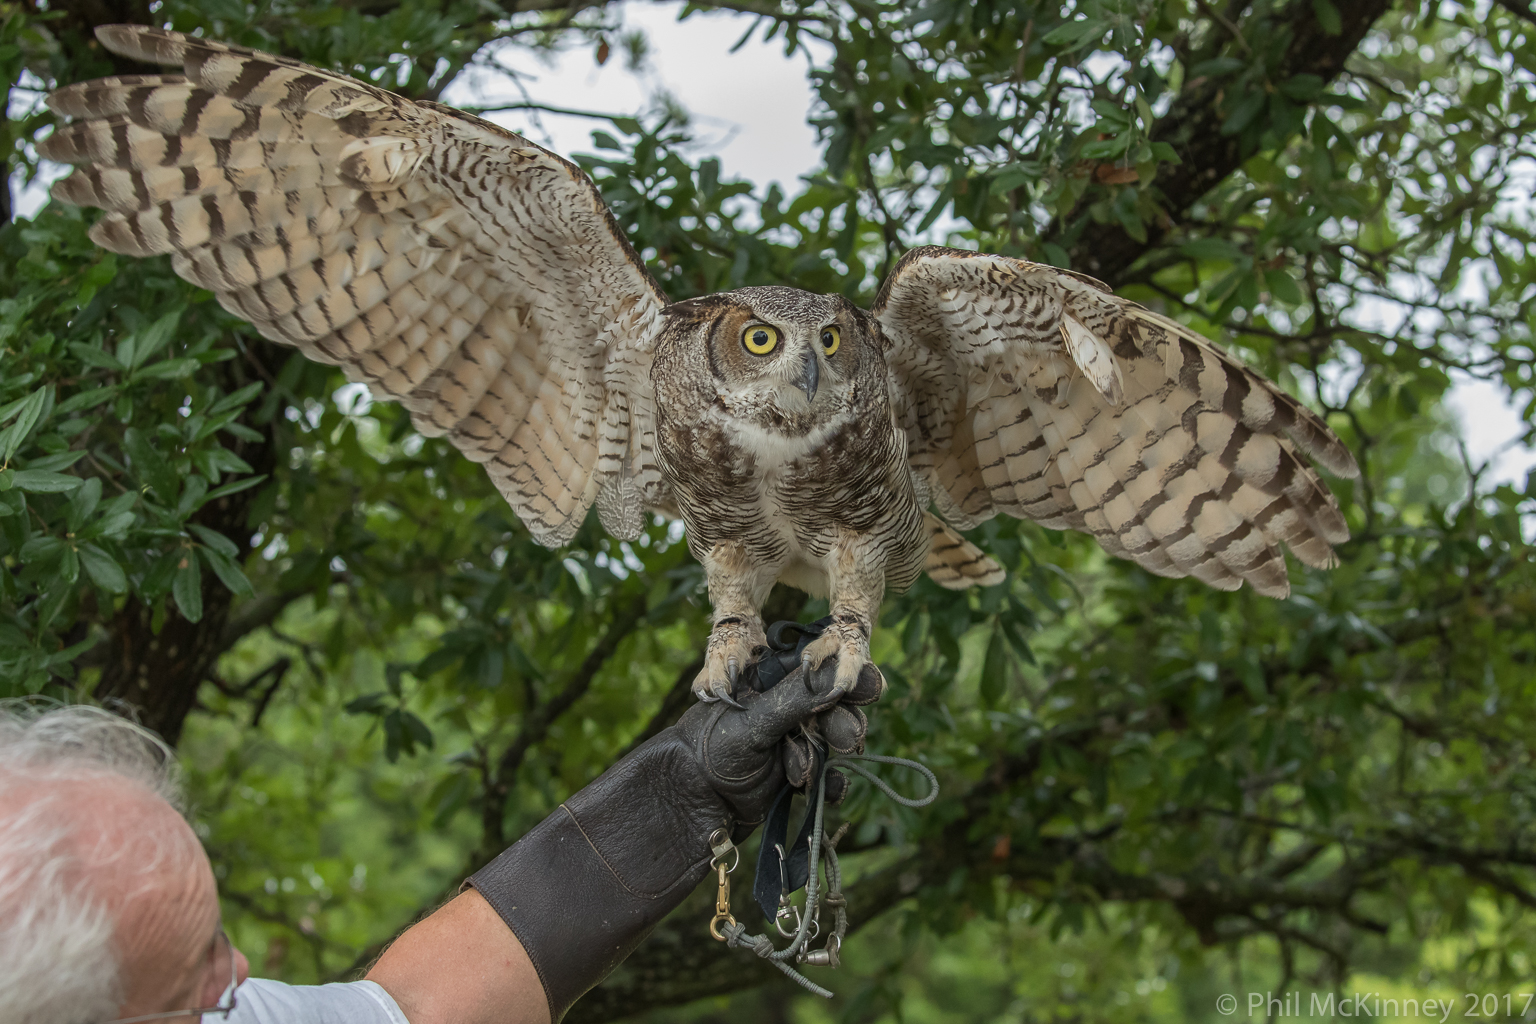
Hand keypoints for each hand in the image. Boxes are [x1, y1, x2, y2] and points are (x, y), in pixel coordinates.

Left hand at [466, 650, 878, 1021]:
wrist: (687, 805)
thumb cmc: (709, 750)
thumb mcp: (753, 721)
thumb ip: (797, 698)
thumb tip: (841, 672)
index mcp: (772, 678)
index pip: (821, 667)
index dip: (849, 674)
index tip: (871, 686)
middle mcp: (787, 706)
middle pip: (837, 705)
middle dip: (844, 721)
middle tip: (848, 739)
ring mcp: (794, 741)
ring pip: (836, 741)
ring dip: (833, 755)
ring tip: (811, 772)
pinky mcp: (796, 777)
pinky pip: (830, 776)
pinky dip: (831, 784)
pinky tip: (826, 791)